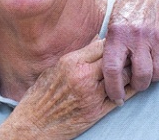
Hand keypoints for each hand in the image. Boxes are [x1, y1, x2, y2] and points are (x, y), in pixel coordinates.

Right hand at [0, 39, 133, 138]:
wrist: (36, 121)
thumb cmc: (42, 92)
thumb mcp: (55, 67)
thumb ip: (77, 54)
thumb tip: (94, 40)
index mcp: (71, 62)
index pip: (100, 46)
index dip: (109, 44)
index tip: (111, 45)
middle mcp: (83, 77)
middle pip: (113, 60)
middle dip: (119, 58)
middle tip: (121, 57)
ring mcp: (92, 95)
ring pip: (121, 78)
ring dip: (125, 74)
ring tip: (122, 72)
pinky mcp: (97, 111)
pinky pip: (120, 98)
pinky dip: (126, 91)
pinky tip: (123, 87)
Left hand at [103, 0, 158, 102]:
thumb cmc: (126, 8)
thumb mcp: (111, 21)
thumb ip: (109, 42)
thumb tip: (98, 66)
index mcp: (116, 34)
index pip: (112, 68)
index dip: (113, 87)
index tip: (114, 96)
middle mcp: (135, 37)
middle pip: (139, 75)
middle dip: (135, 86)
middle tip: (130, 85)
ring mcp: (153, 39)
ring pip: (155, 73)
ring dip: (149, 79)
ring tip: (141, 75)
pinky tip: (152, 65)